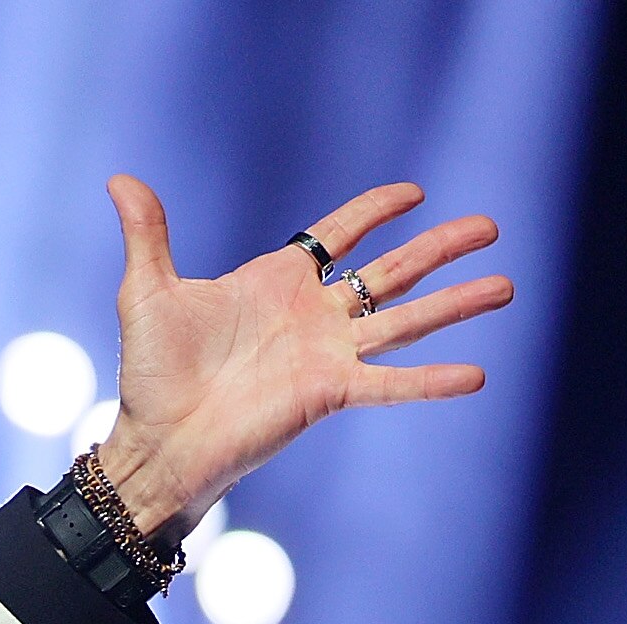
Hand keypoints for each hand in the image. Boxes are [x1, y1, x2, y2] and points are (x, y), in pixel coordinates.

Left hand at [91, 176, 510, 540]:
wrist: (154, 440)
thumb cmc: (150, 374)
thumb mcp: (147, 292)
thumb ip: (148, 235)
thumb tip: (121, 179)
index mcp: (278, 284)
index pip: (339, 236)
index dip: (374, 211)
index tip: (414, 192)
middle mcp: (312, 316)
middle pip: (392, 271)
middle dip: (441, 249)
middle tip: (490, 227)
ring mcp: (326, 355)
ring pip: (406, 320)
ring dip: (455, 304)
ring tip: (505, 285)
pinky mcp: (328, 394)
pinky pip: (390, 384)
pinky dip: (431, 381)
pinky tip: (476, 373)